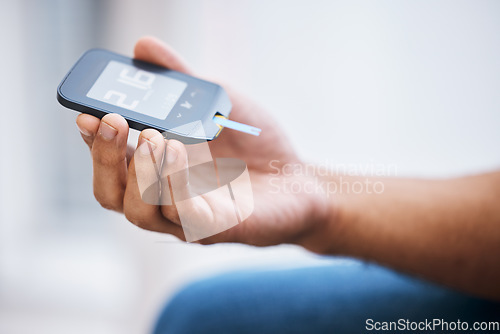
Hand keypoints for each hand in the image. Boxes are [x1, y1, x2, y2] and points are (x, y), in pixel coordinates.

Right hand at [76, 36, 329, 246]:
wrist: (301, 178)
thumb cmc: (255, 145)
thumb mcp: (219, 102)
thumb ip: (183, 79)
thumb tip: (143, 46)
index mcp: (158, 168)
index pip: (112, 160)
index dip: (94, 140)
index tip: (88, 113)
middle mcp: (163, 197)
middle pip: (112, 192)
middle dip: (105, 157)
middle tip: (113, 120)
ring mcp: (187, 218)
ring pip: (140, 211)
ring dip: (140, 172)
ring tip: (154, 137)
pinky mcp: (216, 229)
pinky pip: (184, 217)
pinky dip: (175, 185)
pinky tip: (180, 153)